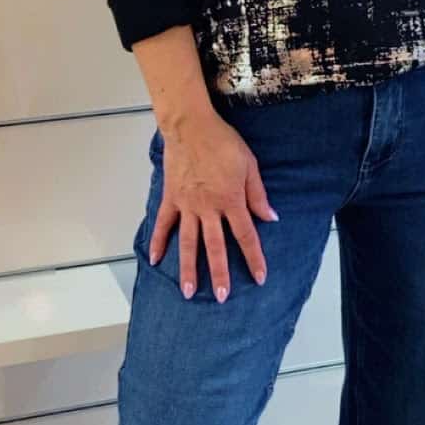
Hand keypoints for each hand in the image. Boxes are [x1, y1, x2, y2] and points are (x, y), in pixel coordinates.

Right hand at [147, 109, 278, 302]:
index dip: (254, 258)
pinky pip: (163, 224)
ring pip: (188, 243)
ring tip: (187, 291)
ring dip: (188, 268)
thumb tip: (270, 217)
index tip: (259, 278)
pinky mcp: (171, 199)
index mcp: (231, 201)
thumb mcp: (250, 165)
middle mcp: (208, 209)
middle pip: (215, 247)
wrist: (191, 127)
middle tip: (220, 297)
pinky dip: (157, 242)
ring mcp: (187, 206)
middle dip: (219, 274)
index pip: (246, 236)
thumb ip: (258, 194)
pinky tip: (154, 260)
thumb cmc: (223, 143)